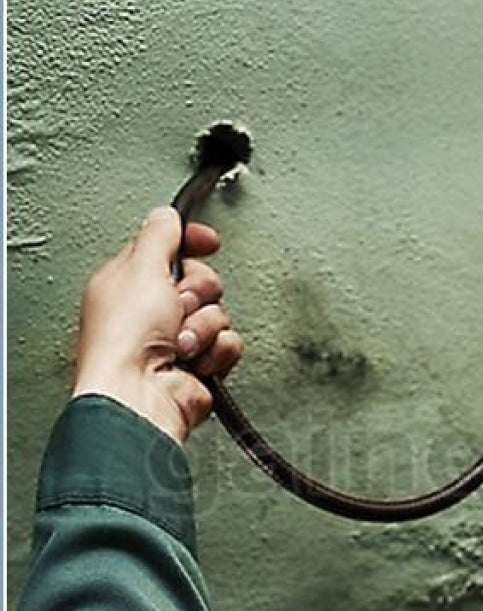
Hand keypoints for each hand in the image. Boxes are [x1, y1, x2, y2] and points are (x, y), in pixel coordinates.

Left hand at [72, 206, 242, 443]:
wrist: (139, 395)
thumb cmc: (125, 339)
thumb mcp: (140, 268)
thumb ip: (158, 235)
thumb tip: (166, 215)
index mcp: (129, 283)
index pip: (168, 249)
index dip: (190, 242)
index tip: (208, 241)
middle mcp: (152, 311)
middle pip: (201, 280)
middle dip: (198, 290)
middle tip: (179, 304)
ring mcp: (177, 340)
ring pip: (218, 313)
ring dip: (204, 326)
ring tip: (180, 342)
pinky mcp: (201, 364)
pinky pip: (229, 344)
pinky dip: (216, 351)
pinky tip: (195, 360)